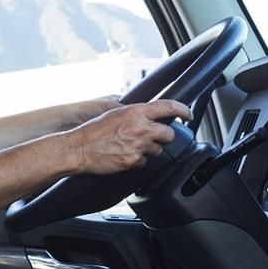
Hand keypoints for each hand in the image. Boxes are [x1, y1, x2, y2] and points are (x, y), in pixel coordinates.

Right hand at [68, 99, 192, 174]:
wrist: (79, 149)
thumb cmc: (93, 130)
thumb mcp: (116, 113)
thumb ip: (135, 114)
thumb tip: (150, 115)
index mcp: (136, 112)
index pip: (169, 107)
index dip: (183, 110)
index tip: (188, 114)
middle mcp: (140, 127)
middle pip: (169, 134)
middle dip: (163, 137)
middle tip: (154, 137)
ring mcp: (138, 145)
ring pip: (158, 150)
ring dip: (149, 149)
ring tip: (131, 146)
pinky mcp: (134, 160)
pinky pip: (144, 161)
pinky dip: (137, 160)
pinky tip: (124, 155)